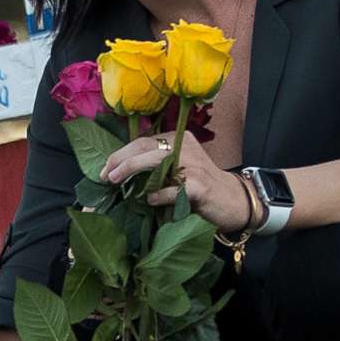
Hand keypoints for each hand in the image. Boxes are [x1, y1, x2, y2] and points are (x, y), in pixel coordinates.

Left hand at [100, 130, 253, 231]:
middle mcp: (185, 147)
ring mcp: (194, 165)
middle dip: (120, 159)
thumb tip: (119, 171)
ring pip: (155, 160)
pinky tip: (150, 200)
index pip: (143, 141)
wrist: (234, 201)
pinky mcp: (201, 185)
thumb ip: (155, 166)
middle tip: (105, 175)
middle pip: (145, 146)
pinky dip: (158, 195)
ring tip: (115, 180)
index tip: (105, 168)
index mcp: (178, 140)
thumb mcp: (177, 170)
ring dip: (131, 168)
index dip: (121, 154)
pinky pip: (173, 189)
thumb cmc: (200, 188)